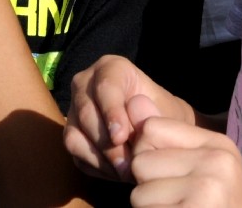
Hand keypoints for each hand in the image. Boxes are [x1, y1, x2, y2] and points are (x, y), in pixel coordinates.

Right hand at [65, 56, 191, 181]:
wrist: (156, 129)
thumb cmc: (163, 114)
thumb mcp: (168, 112)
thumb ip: (155, 117)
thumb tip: (133, 126)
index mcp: (111, 68)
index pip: (106, 86)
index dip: (112, 112)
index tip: (121, 137)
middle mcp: (86, 84)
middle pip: (87, 113)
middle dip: (107, 144)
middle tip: (127, 166)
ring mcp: (75, 109)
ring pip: (75, 135)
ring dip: (101, 158)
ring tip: (125, 172)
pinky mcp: (72, 133)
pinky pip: (76, 152)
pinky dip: (96, 166)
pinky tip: (116, 173)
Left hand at [126, 102, 241, 207]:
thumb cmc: (216, 207)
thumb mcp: (198, 169)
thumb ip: (163, 136)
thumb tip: (133, 99)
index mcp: (219, 146)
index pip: (150, 129)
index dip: (149, 156)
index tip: (174, 177)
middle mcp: (217, 164)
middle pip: (140, 161)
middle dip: (148, 186)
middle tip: (180, 203)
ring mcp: (207, 192)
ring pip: (138, 193)